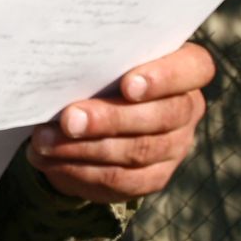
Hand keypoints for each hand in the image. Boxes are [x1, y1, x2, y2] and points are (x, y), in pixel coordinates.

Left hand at [25, 43, 215, 201]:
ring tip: (45, 140)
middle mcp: (186, 109)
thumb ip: (96, 60)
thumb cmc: (98, 73)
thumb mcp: (101, 61)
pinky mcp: (154, 177)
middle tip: (69, 119)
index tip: (127, 84)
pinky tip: (51, 159)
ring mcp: (174, 146)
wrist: (93, 117)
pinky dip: (80, 169)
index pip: (195, 68)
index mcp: (184, 68)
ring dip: (86, 147)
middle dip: (111, 118)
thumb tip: (60, 67)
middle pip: (163, 116)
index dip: (165, 77)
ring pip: (138, 151)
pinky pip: (121, 179)